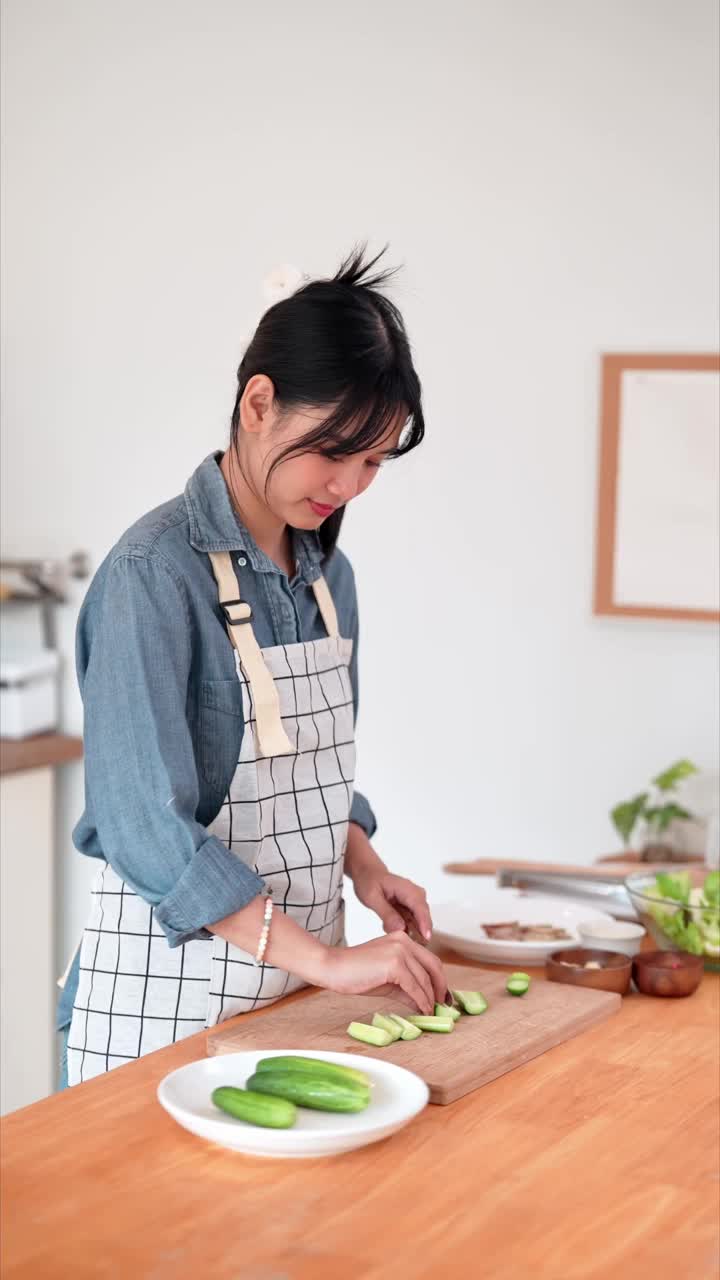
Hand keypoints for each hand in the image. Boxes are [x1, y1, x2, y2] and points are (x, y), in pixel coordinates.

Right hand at [319, 932, 447, 1013]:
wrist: (333, 968)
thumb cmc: (355, 973)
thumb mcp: (388, 980)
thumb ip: (407, 988)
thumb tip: (423, 1003)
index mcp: (402, 940)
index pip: (430, 960)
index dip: (439, 979)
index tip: (442, 995)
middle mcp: (404, 941)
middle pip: (434, 966)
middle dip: (440, 988)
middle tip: (443, 1004)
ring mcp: (399, 951)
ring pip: (424, 978)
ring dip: (430, 998)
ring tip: (431, 1011)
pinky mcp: (394, 964)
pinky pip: (414, 986)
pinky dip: (421, 1000)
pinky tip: (422, 1010)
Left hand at [353, 867, 432, 942]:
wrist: (368, 874)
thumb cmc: (369, 881)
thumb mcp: (372, 898)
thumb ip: (386, 913)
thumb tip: (400, 929)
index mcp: (408, 889)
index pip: (421, 908)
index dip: (424, 924)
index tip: (426, 938)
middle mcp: (416, 895)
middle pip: (423, 918)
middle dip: (418, 934)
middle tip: (406, 947)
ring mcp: (415, 903)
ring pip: (418, 924)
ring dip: (408, 933)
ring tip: (390, 930)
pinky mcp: (411, 910)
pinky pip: (411, 924)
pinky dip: (402, 929)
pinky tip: (388, 925)